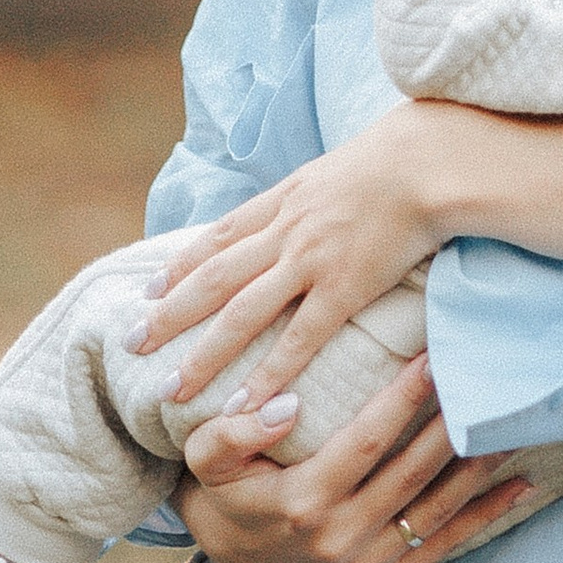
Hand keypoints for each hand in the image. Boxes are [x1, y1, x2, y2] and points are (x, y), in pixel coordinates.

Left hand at [128, 98, 476, 403]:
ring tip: (171, 389)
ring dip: (202, 353)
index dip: (180, 265)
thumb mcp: (340, 168)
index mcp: (285, 198)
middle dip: (169, 312)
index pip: (219, 237)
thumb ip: (315, 195)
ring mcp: (310, 259)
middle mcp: (286, 230)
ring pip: (241, 312)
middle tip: (132, 342)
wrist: (430, 159)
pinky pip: (297, 338)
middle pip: (213, 277)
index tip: (149, 290)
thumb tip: (307, 205)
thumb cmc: (399, 160)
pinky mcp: (344, 286)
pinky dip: (267, 373)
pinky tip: (244, 403)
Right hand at [177, 354, 530, 562]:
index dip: (403, 399)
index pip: (366, 442)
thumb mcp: (207, 454)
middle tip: (486, 377)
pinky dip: (484, 516)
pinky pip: (442, 546)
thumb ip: (237, 429)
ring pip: (435, 510)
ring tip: (515, 421)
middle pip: (412, 474)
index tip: (433, 357)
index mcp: (301, 502)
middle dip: (452, 422)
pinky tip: (520, 484)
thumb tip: (286, 405)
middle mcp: (339, 539)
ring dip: (479, 467)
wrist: (232, 555)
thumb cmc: (224, 488)